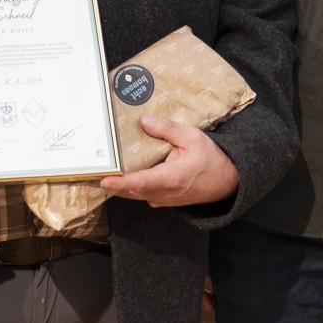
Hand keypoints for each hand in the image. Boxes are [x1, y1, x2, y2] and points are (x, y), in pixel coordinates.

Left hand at [98, 116, 238, 206]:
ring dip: (121, 185)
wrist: (227, 181)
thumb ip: (167, 129)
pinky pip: (143, 195)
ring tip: (107, 170)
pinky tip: (127, 174)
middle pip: (132, 191)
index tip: (104, 180)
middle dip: (113, 183)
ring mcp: (164, 199)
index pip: (141, 183)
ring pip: (135, 195)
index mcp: (172, 178)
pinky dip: (132, 187)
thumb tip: (143, 121)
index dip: (121, 183)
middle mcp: (165, 193)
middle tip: (95, 170)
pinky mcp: (164, 200)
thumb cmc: (211, 158)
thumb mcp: (192, 137)